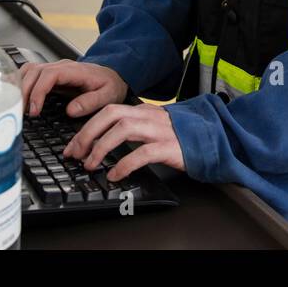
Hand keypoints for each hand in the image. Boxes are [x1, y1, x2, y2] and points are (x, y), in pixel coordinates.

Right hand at [18, 59, 126, 117]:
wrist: (113, 76)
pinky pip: (30, 73)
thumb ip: (91, 102)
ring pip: (29, 70)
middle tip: (22, 113)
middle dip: (24, 92)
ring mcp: (54, 68)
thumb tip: (71, 110)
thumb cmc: (109, 85)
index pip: (49, 75)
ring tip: (18, 107)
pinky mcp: (50, 74)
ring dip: (20, 87)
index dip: (38, 92)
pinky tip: (17, 96)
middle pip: (34, 71)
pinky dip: (20, 82)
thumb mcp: (107, 95)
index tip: (35, 110)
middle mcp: (62, 66)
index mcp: (74, 70)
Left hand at [63, 103, 184, 182]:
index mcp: (143, 111)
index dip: (87, 127)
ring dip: (101, 147)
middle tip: (75, 154)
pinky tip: (116, 175)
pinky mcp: (170, 147)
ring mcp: (160, 130)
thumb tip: (104, 142)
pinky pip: (143, 153)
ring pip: (123, 129)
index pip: (108, 111)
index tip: (74, 146)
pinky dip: (125, 164)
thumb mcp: (155, 127)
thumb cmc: (182, 136)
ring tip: (91, 165)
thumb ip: (134, 128)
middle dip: (87, 133)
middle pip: (110, 114)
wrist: (214, 140)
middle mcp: (149, 116)